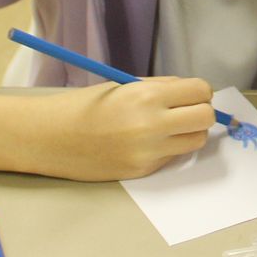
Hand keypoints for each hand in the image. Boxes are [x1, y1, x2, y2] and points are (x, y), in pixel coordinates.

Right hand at [25, 77, 215, 180]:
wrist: (51, 137)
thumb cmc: (85, 106)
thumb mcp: (125, 86)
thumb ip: (161, 88)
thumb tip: (193, 92)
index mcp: (148, 96)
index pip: (201, 92)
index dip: (199, 91)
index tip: (191, 94)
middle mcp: (153, 125)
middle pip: (205, 118)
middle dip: (201, 112)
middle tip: (186, 111)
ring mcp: (149, 152)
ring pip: (196, 142)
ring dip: (189, 133)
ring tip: (170, 127)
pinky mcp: (143, 170)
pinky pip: (172, 157)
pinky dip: (168, 148)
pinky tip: (147, 142)